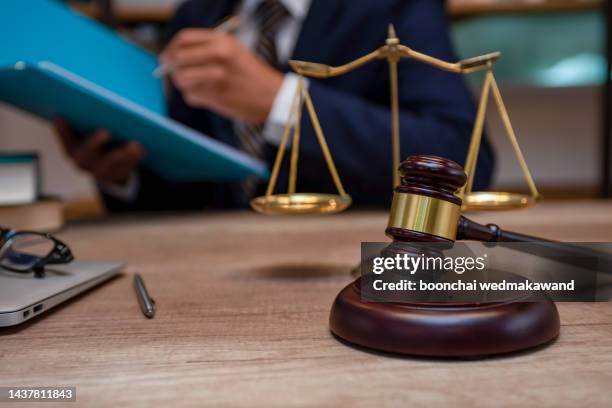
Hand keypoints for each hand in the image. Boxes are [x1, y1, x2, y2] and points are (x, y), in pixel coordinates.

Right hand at [53, 119, 144, 185]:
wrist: (109, 168)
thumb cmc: (97, 141)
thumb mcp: (88, 133)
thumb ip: (86, 122)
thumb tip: (92, 97)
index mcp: (71, 148)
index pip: (65, 139)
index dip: (62, 131)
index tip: (60, 117)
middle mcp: (82, 161)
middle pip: (86, 153)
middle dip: (95, 142)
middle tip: (105, 132)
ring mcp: (99, 171)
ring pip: (109, 164)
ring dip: (121, 154)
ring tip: (134, 145)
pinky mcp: (116, 176)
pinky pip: (124, 168)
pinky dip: (133, 158)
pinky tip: (140, 148)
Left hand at [161, 29, 283, 123]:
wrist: (273, 96)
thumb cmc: (252, 74)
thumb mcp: (234, 50)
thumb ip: (206, 49)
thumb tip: (173, 55)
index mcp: (222, 41)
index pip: (183, 39)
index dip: (172, 48)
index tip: (168, 56)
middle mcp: (217, 55)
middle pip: (178, 58)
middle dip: (172, 68)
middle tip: (175, 73)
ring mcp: (216, 76)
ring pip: (181, 79)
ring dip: (183, 84)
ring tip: (195, 86)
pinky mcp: (215, 95)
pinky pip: (191, 96)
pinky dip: (194, 97)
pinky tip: (208, 96)